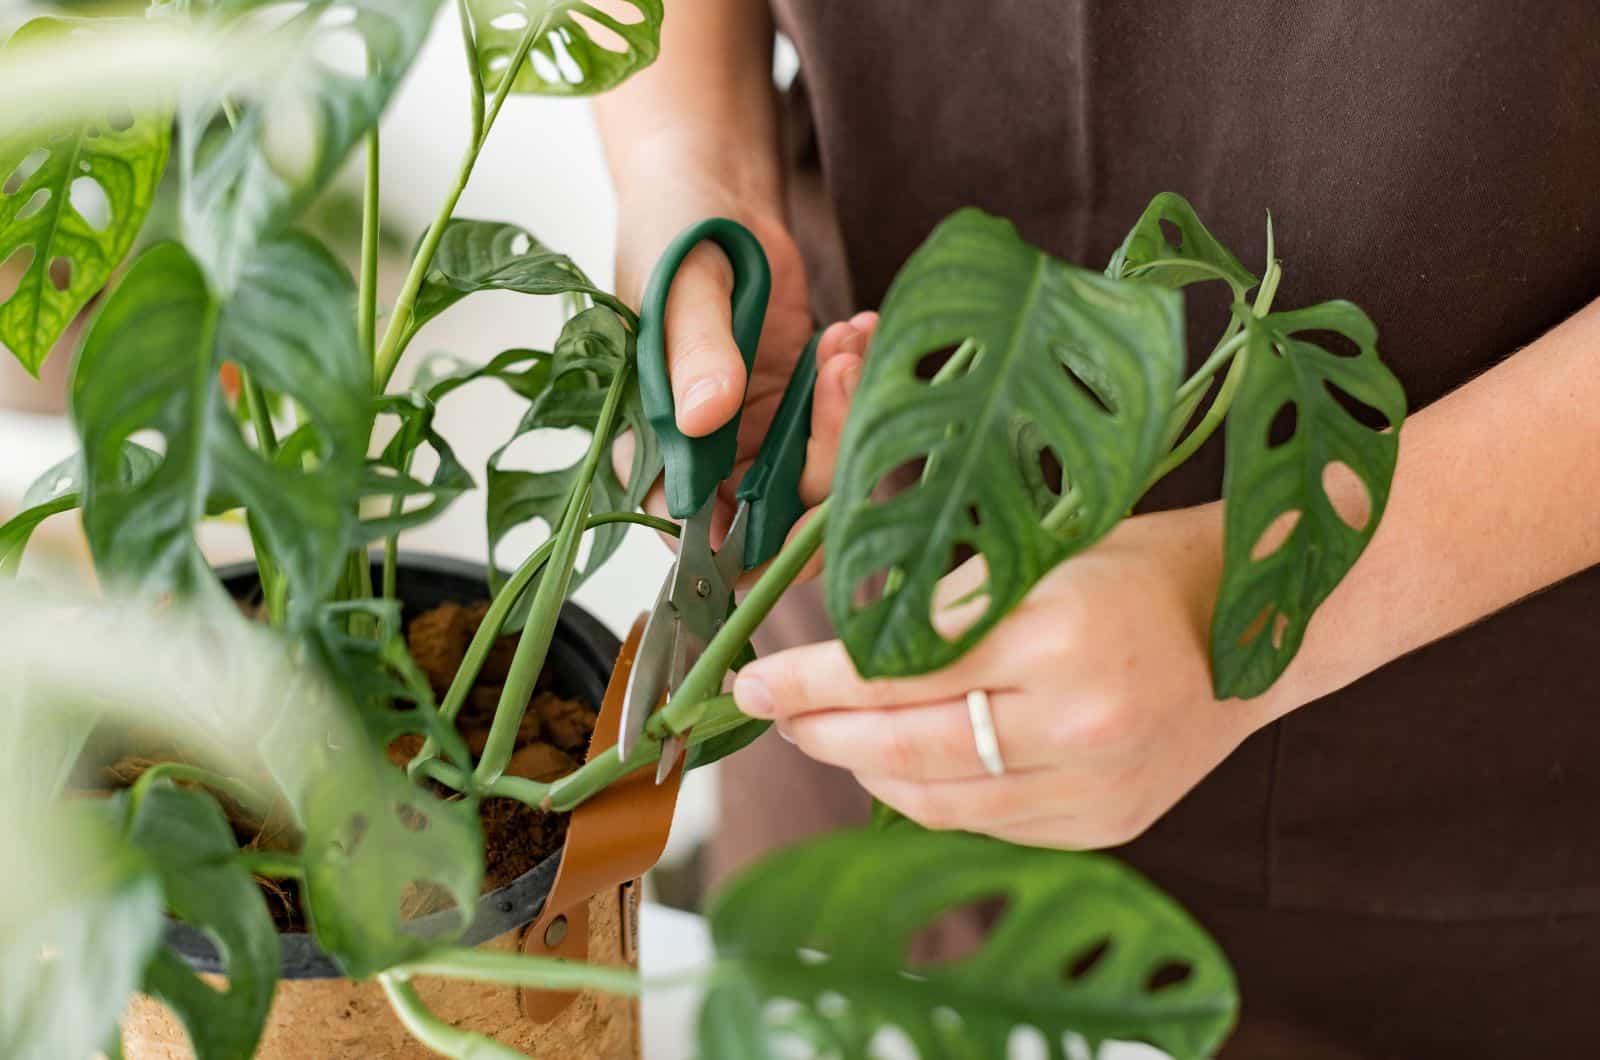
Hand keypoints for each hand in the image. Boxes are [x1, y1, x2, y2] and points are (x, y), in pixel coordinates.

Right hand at [612, 184, 873, 562]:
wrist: (713, 192)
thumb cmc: (675, 234)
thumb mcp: (680, 287)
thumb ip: (694, 352)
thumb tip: (705, 418)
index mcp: (654, 448)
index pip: (698, 537)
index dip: (754, 548)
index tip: (813, 509)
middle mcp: (706, 457)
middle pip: (777, 516)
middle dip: (823, 460)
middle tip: (839, 375)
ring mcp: (757, 436)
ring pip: (821, 474)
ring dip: (848, 412)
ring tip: (845, 337)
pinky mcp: (798, 408)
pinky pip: (842, 425)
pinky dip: (861, 382)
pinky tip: (856, 328)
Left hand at [730, 504, 1286, 848]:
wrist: (1245, 622)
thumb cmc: (1129, 567)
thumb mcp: (1031, 553)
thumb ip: (937, 603)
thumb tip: (833, 637)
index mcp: (1053, 636)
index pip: (894, 672)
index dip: (808, 683)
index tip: (750, 682)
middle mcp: (1076, 724)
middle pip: (905, 747)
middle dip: (822, 731)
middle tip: (775, 712)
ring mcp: (1094, 788)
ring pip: (937, 801)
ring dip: (866, 769)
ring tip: (827, 736)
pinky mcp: (1104, 826)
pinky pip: (985, 823)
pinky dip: (927, 795)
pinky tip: (899, 764)